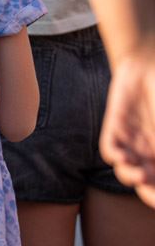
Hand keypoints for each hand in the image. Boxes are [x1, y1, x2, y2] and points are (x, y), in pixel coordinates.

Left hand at [100, 41, 154, 205]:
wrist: (148, 68)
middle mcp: (148, 153)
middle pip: (143, 184)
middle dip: (147, 190)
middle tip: (148, 180)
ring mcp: (131, 141)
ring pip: (124, 171)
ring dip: (130, 176)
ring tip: (139, 171)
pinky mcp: (115, 127)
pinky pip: (109, 150)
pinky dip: (115, 156)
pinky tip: (123, 155)